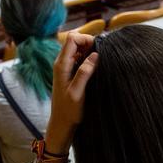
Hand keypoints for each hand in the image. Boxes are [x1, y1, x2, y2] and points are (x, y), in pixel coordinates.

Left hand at [46, 33, 97, 153]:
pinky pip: (79, 58)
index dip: (86, 39)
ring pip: (77, 49)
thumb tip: (95, 55)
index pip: (72, 39)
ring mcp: (65, 67)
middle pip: (74, 41)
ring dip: (89, 51)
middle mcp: (61, 63)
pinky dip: (88, 58)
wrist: (61, 123)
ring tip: (100, 61)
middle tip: (101, 55)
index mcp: (61, 65)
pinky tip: (96, 67)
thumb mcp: (78, 92)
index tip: (98, 49)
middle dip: (89, 43)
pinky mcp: (70, 72)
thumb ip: (84, 73)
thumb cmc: (69, 110)